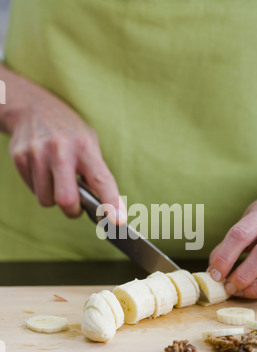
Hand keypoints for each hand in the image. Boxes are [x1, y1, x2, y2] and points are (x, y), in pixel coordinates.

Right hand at [0, 65, 126, 221]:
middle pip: (66, 199)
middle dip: (72, 210)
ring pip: (47, 200)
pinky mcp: (20, 157)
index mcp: (85, 146)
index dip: (111, 203)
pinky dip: (41, 188)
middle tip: (76, 206)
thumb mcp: (89, 144)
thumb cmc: (69, 133)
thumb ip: (96, 174)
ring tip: (57, 179)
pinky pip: (33, 191)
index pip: (101, 180)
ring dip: (54, 198)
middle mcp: (61, 149)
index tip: (119, 221)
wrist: (33, 107)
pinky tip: (43, 171)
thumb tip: (108, 210)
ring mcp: (37, 153)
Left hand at [209, 191, 256, 298]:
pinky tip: (251, 290)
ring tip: (237, 291)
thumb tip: (212, 270)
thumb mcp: (249, 220)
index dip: (225, 256)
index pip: (242, 234)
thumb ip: (230, 242)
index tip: (214, 272)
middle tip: (225, 285)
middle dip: (241, 274)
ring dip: (255, 286)